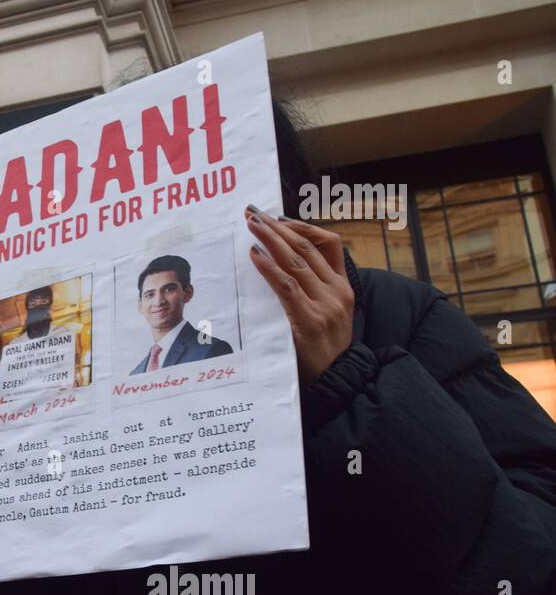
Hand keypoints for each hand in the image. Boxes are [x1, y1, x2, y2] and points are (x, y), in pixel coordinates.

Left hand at [246, 205, 354, 383]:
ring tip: (251, 225)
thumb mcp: (328, 314)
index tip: (278, 217)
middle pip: (307, 247)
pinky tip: (255, 255)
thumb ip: (311, 291)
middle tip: (254, 213)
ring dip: (270, 239)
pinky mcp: (309, 319)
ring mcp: (326, 304)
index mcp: (344, 287)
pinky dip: (269, 267)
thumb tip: (277, 264)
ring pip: (296, 260)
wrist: (336, 382)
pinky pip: (287, 285)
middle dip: (278, 227)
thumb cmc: (322, 350)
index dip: (303, 226)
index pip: (330, 243)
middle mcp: (338, 291)